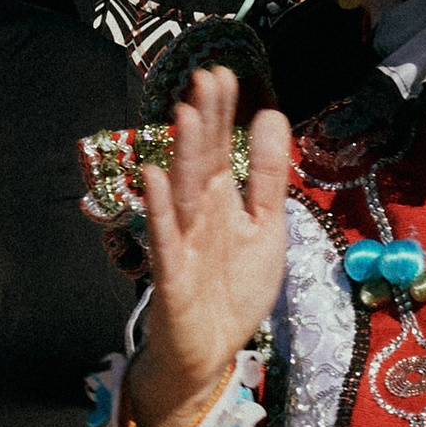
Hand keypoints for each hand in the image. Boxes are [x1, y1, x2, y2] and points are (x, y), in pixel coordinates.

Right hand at [122, 65, 291, 426]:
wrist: (210, 354)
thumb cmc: (234, 289)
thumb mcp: (266, 227)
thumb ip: (268, 176)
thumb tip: (271, 115)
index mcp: (222, 202)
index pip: (221, 149)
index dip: (222, 114)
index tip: (223, 73)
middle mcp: (199, 216)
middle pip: (201, 162)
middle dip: (204, 122)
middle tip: (204, 77)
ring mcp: (183, 244)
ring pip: (183, 193)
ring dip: (182, 154)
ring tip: (184, 112)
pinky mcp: (172, 277)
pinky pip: (165, 240)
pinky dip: (159, 209)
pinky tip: (154, 177)